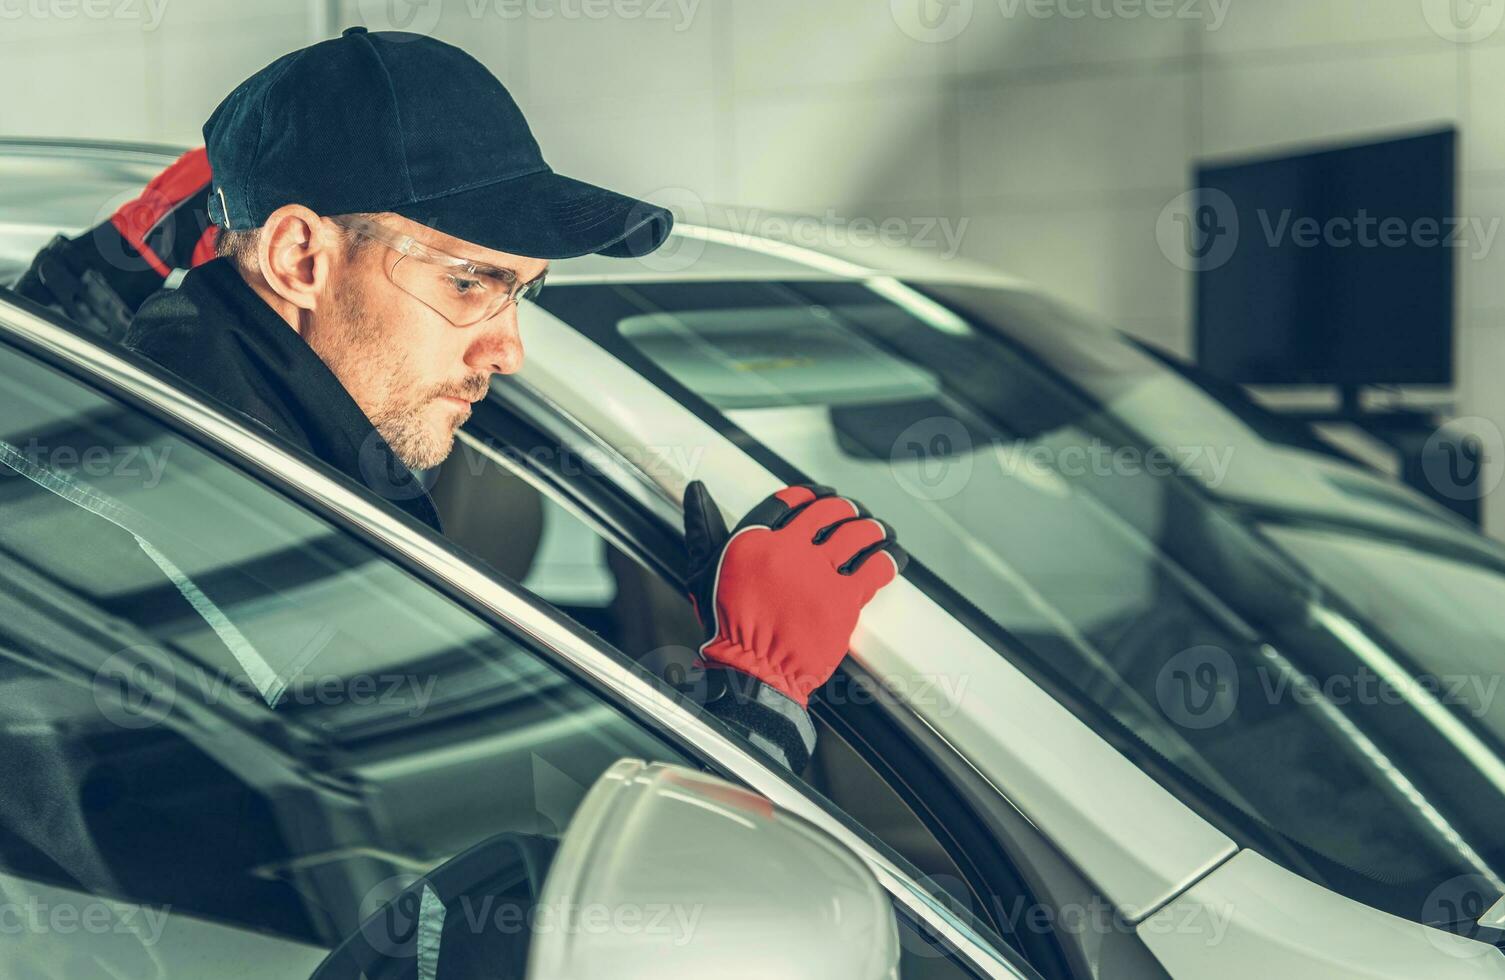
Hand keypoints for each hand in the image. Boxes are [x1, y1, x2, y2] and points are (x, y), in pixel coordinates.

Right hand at [683, 481, 906, 706]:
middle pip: (829, 511)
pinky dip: (889, 558)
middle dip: (846, 510)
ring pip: (858, 533)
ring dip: (872, 528)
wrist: (752, 672)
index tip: (821, 498)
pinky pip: (876, 567)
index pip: (791, 500)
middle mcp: (787, 550)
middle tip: (854, 515)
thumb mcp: (704, 570)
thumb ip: (703, 526)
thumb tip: (696, 493)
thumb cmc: (728, 627)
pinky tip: (893, 556)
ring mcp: (817, 573)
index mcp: (755, 540)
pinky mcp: (843, 599)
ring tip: (878, 531)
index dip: (812, 495)